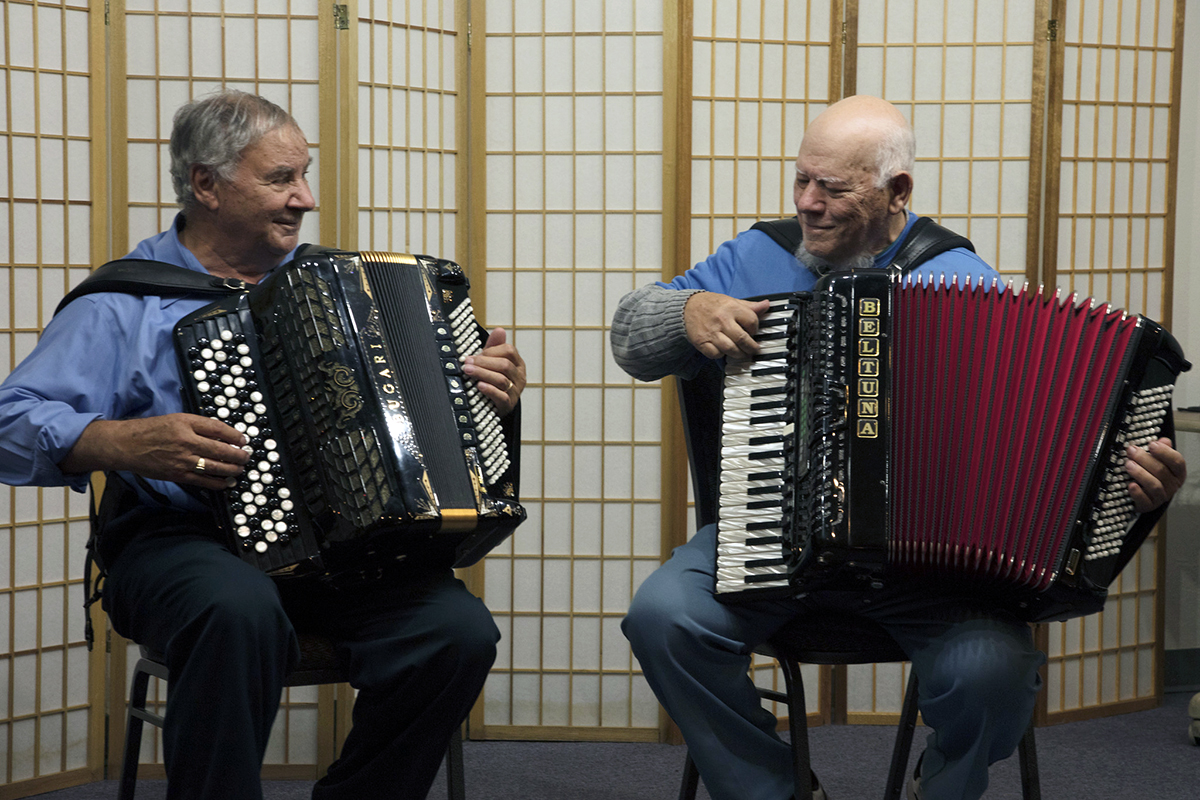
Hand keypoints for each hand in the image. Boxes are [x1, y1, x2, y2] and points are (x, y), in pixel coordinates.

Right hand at [61, 414, 251, 490]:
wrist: (126, 445)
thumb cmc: (151, 430)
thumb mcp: (176, 420)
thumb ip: (198, 426)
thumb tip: (222, 435)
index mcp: (185, 423)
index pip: (218, 428)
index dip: (234, 435)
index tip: (244, 440)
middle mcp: (185, 441)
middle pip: (220, 449)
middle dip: (238, 455)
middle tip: (246, 457)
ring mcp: (182, 460)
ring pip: (214, 467)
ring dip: (231, 469)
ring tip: (240, 469)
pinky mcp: (177, 474)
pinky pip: (202, 481)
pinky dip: (217, 483)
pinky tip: (226, 483)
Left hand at [462, 327, 525, 416]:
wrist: (495, 406)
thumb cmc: (494, 381)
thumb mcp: (493, 362)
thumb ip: (495, 347)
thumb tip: (499, 330)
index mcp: (518, 363)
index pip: (509, 351)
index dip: (491, 351)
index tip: (475, 354)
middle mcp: (520, 377)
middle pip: (504, 365)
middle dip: (483, 363)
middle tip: (466, 363)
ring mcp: (516, 391)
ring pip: (501, 380)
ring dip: (482, 374)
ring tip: (468, 372)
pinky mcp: (509, 404)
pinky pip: (501, 396)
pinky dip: (489, 390)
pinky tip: (479, 386)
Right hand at [683, 293, 771, 359]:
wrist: (686, 307)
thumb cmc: (711, 304)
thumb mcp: (731, 301)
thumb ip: (749, 306)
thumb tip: (766, 305)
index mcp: (731, 308)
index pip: (752, 321)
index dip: (756, 329)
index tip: (753, 332)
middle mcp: (722, 320)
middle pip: (742, 339)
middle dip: (751, 348)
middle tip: (754, 350)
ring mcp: (711, 332)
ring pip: (730, 349)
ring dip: (739, 354)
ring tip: (742, 354)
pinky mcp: (701, 342)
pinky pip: (715, 354)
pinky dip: (721, 355)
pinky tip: (724, 351)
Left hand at [1124, 437, 1186, 512]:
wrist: (1147, 498)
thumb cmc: (1153, 476)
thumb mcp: (1158, 462)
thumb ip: (1160, 451)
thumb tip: (1163, 440)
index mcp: (1177, 473)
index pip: (1177, 461)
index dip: (1165, 452)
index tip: (1151, 444)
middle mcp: (1172, 485)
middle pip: (1162, 471)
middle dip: (1145, 459)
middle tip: (1131, 451)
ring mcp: (1161, 497)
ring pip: (1154, 485)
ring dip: (1140, 473)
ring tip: (1128, 464)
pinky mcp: (1149, 505)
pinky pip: (1144, 500)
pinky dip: (1137, 492)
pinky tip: (1131, 485)